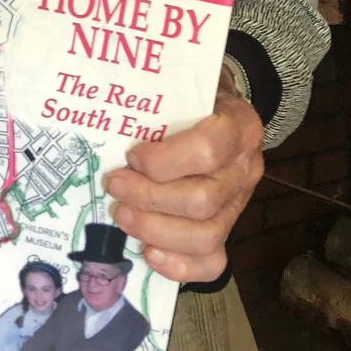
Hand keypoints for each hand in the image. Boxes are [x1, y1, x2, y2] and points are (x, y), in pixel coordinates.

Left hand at [104, 68, 264, 283]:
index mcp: (239, 126)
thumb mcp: (183, 86)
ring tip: (121, 214)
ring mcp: (239, 204)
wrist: (218, 109)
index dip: (165, 159)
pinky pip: (212, 262)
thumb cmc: (192, 98)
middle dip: (148, 198)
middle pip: (201, 201)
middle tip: (114, 185)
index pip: (209, 149)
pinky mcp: (227, 229)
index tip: (132, 155)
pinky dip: (178, 265)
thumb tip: (105, 109)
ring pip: (205, 236)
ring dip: (154, 229)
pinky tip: (148, 252)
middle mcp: (246, 169)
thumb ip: (159, 99)